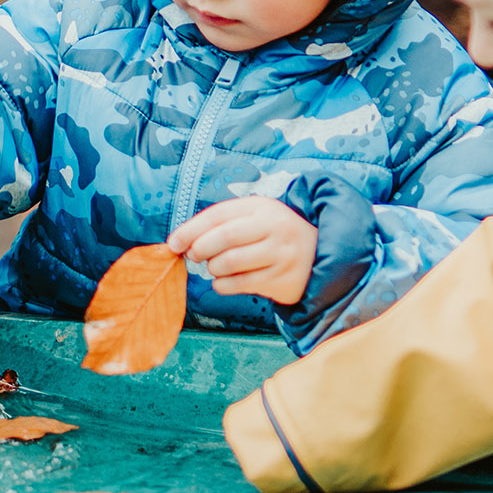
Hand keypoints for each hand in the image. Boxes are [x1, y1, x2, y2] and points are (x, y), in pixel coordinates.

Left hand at [164, 196, 318, 304]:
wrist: (318, 254)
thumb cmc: (273, 234)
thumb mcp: (254, 216)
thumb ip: (223, 223)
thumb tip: (183, 241)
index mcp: (262, 207)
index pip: (218, 214)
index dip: (191, 229)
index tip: (173, 243)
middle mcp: (275, 228)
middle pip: (224, 238)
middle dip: (200, 249)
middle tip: (193, 256)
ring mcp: (282, 254)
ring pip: (231, 263)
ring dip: (213, 268)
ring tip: (214, 268)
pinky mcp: (284, 280)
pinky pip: (241, 284)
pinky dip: (223, 285)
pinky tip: (223, 282)